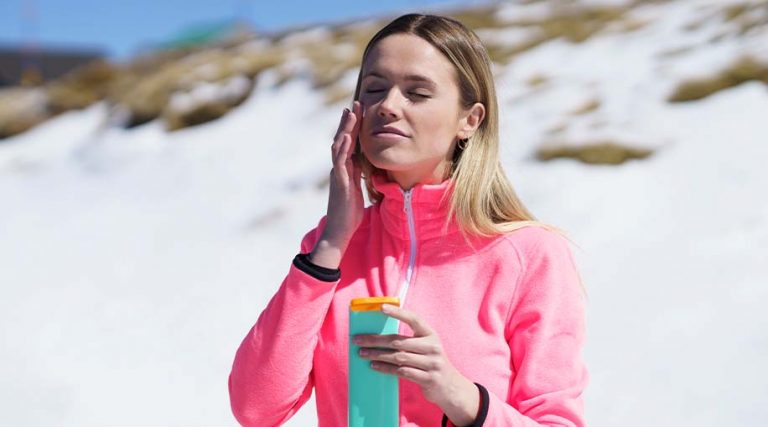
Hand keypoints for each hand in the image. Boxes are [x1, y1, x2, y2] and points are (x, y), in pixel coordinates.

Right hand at [310, 101, 364, 268]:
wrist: (340, 230)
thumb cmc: (349, 213)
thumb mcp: (357, 189)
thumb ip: (358, 176)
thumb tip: (363, 165)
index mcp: (345, 170)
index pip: (349, 144)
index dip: (353, 128)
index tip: (359, 112)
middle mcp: (339, 168)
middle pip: (342, 140)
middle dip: (349, 122)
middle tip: (356, 103)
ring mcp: (338, 174)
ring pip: (340, 146)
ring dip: (345, 128)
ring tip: (351, 112)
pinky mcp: (340, 181)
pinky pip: (340, 161)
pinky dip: (343, 147)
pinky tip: (347, 135)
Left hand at [353, 304, 479, 424]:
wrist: (451, 387)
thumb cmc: (431, 362)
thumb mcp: (426, 347)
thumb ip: (409, 340)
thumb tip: (377, 336)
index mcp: (431, 334)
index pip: (413, 319)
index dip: (398, 312)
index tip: (381, 308)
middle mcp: (432, 347)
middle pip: (399, 341)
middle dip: (376, 340)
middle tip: (357, 340)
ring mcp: (431, 363)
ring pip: (398, 357)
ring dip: (377, 355)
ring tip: (362, 354)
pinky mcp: (427, 379)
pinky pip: (402, 372)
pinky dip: (386, 369)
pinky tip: (374, 366)